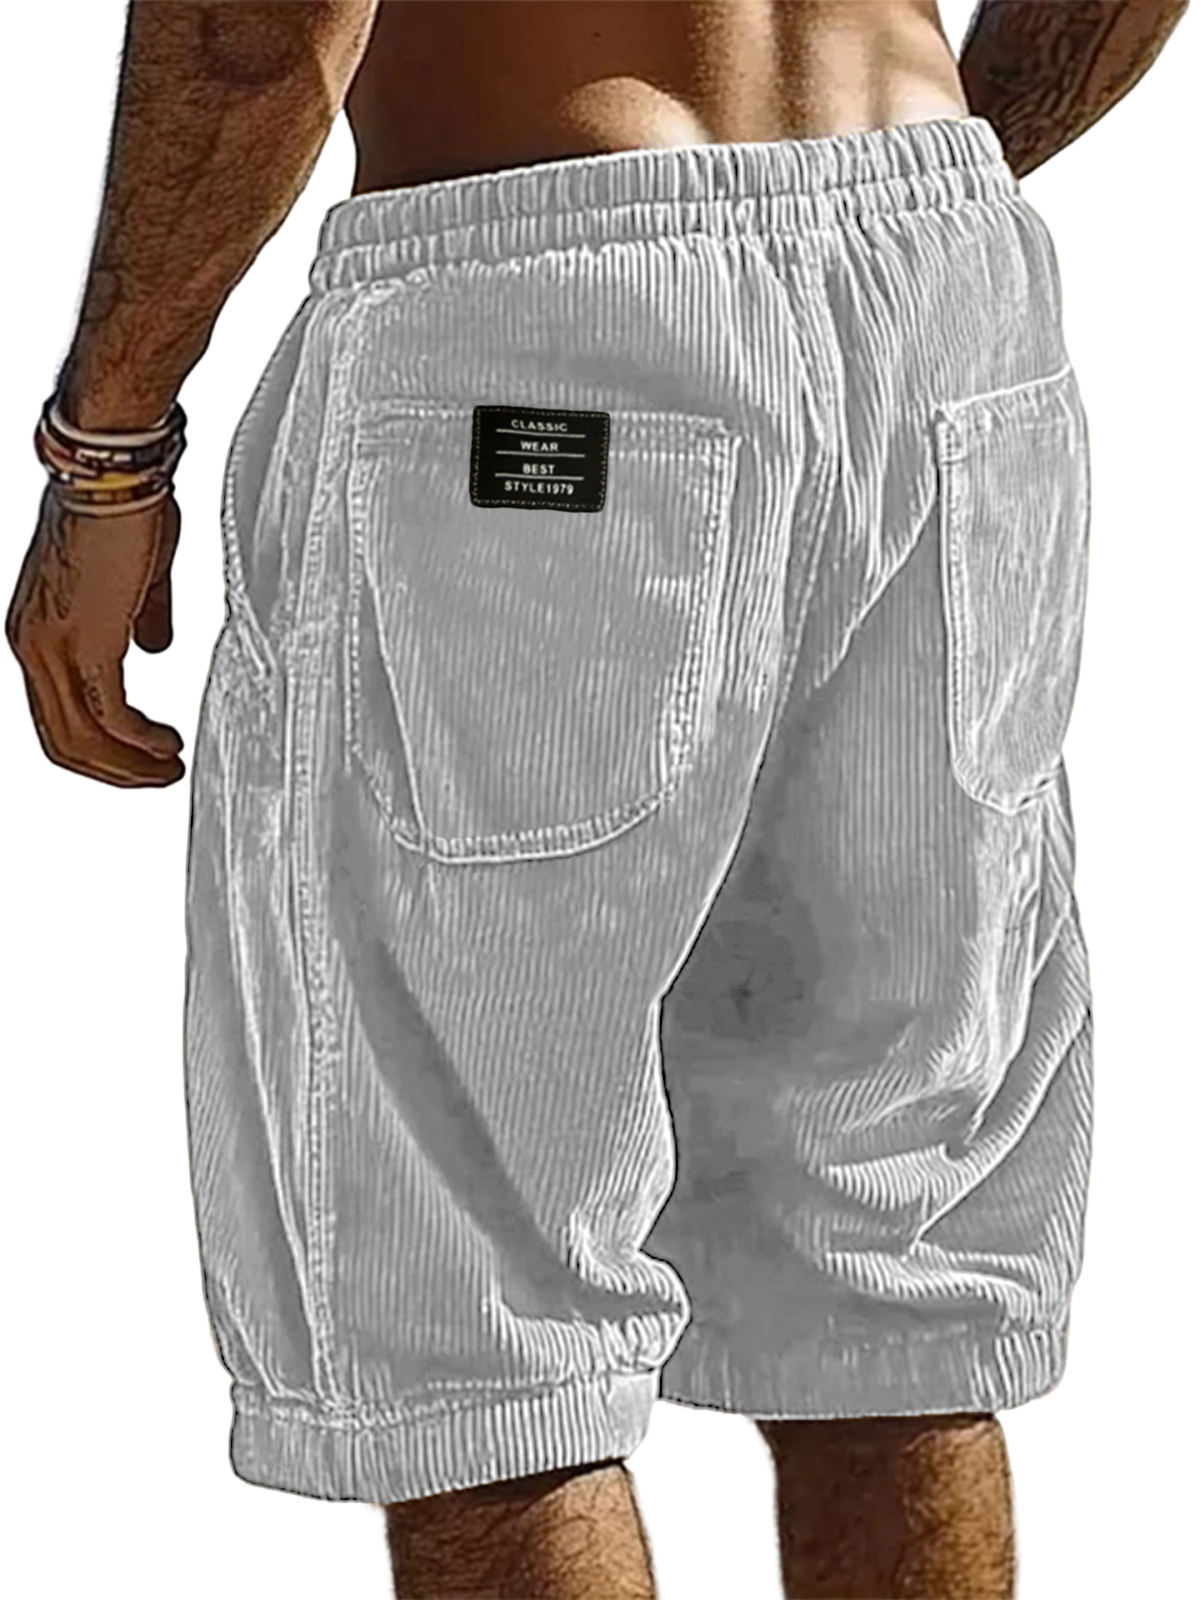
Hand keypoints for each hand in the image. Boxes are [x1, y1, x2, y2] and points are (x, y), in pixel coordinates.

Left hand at [6, 482, 185, 786]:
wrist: (115, 473)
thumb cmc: (124, 506)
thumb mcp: (135, 576)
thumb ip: (140, 618)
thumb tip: (153, 646)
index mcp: (35, 628)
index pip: (54, 710)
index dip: (96, 743)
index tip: (138, 752)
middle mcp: (31, 643)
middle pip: (60, 737)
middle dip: (112, 769)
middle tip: (156, 776)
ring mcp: (52, 646)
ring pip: (80, 737)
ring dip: (128, 764)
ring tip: (165, 768)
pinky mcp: (85, 644)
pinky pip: (109, 715)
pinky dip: (139, 739)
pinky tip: (165, 742)